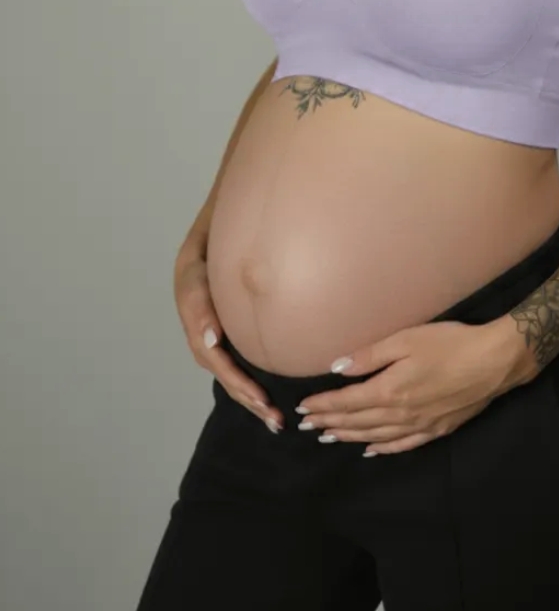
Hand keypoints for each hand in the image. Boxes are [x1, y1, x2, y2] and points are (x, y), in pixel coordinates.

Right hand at [173, 249, 284, 431]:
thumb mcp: (198, 263)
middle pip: (224, 372)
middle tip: (275, 420)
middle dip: (247, 398)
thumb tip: (211, 340)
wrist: (215, 225)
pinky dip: (253, 379)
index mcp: (195, 315)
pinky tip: (272, 392)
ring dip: (251, 396)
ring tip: (275, 418)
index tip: (258, 398)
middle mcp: (203, 328)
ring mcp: (214, 330)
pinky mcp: (228, 329)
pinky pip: (238, 359)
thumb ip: (199, 300)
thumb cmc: (211, 240)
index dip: (235, 380)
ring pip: (231, 371)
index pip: (214, 357)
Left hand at [294, 319, 509, 454]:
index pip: (347, 401)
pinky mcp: (437, 431)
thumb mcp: (407, 339)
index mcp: (390, 390)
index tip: (304, 408)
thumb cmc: (450, 343)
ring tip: (329, 437)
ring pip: (375, 436)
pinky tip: (371, 450)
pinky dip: (382, 449)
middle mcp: (401, 414)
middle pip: (357, 422)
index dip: (323, 405)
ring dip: (349, 437)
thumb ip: (371, 356)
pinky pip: (402, 446)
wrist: (494, 362)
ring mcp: (419, 426)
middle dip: (329, 422)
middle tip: (307, 426)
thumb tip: (337, 367)